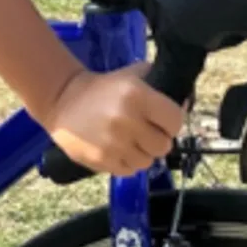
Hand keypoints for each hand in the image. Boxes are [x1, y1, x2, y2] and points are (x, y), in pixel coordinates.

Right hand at [44, 65, 183, 176]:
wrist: (61, 100)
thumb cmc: (101, 88)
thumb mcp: (130, 76)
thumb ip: (158, 84)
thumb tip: (185, 102)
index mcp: (137, 96)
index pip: (175, 121)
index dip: (170, 123)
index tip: (162, 121)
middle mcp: (127, 121)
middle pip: (164, 146)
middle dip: (157, 140)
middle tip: (145, 133)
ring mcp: (114, 144)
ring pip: (147, 162)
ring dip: (142, 153)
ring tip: (129, 142)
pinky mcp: (101, 160)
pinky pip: (129, 170)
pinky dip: (126, 163)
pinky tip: (117, 149)